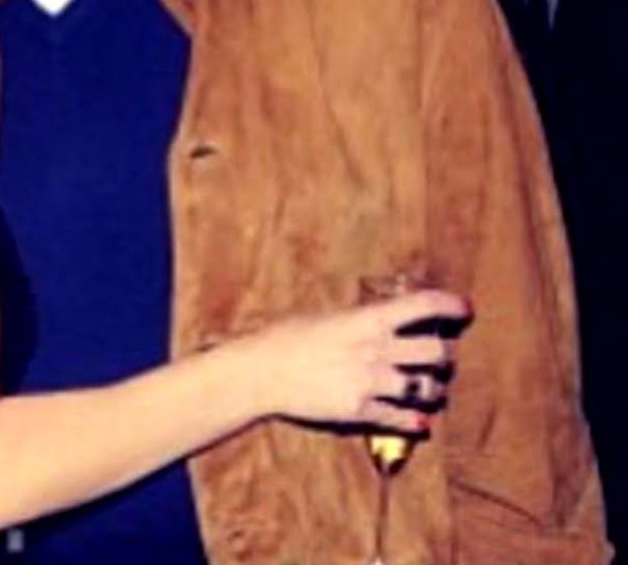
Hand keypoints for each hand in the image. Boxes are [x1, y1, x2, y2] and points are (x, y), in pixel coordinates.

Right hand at [250, 288, 469, 432]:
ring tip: (430, 390)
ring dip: (433, 390)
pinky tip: (419, 423)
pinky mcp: (362, 413)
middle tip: (442, 357)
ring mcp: (372, 384)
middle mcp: (376, 351)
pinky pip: (402, 420)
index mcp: (367, 319)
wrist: (262, 372)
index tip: (464, 308)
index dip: (450, 305)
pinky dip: (415, 422)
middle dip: (445, 356)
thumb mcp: (328, 318)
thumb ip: (361, 322)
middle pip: (437, 354)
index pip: (422, 306)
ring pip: (426, 390)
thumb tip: (384, 320)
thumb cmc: (287, 336)